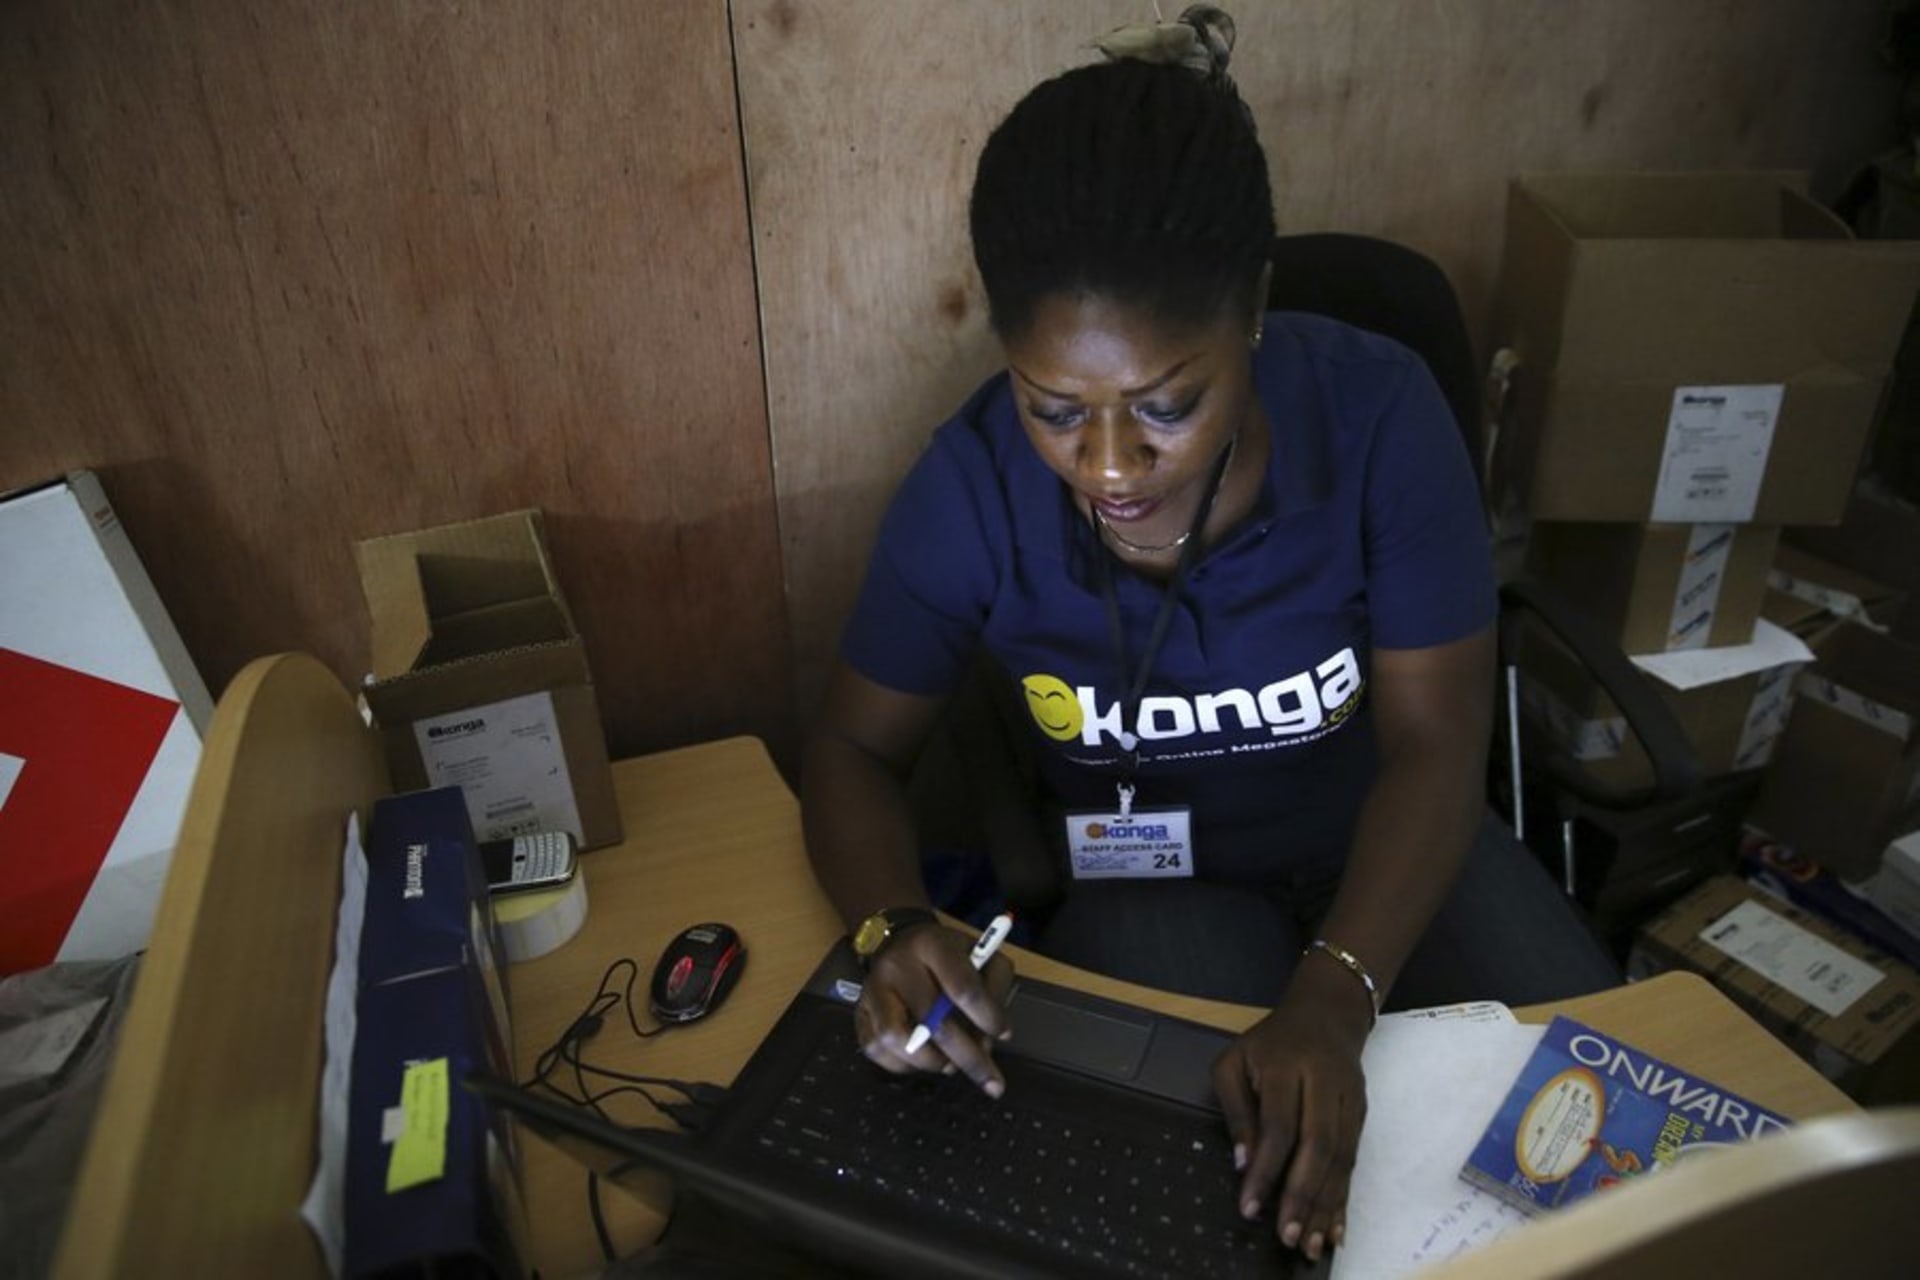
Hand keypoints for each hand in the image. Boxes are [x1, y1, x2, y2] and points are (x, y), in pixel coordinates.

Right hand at [854, 923, 1013, 1095]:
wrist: (900, 944)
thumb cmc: (946, 956)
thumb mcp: (980, 954)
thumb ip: (995, 987)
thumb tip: (995, 1034)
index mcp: (932, 945)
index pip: (963, 988)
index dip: (987, 1017)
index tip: (1003, 1034)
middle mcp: (896, 966)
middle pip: (933, 1022)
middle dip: (968, 1058)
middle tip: (991, 1081)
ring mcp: (872, 990)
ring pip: (897, 1040)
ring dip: (931, 1062)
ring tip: (950, 1064)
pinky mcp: (859, 1012)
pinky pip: (877, 1050)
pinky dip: (905, 1065)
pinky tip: (925, 1060)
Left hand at [1211, 962, 1370, 1262]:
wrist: (1327, 1014)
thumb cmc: (1270, 1043)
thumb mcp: (1235, 1062)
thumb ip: (1236, 1110)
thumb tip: (1243, 1164)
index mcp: (1287, 1067)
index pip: (1279, 1125)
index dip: (1267, 1169)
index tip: (1250, 1208)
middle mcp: (1325, 1083)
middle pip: (1319, 1145)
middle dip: (1303, 1196)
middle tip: (1287, 1236)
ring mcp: (1350, 1100)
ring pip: (1342, 1158)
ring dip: (1327, 1205)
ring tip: (1311, 1244)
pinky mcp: (1363, 1114)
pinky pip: (1354, 1162)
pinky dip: (1344, 1197)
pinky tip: (1335, 1228)